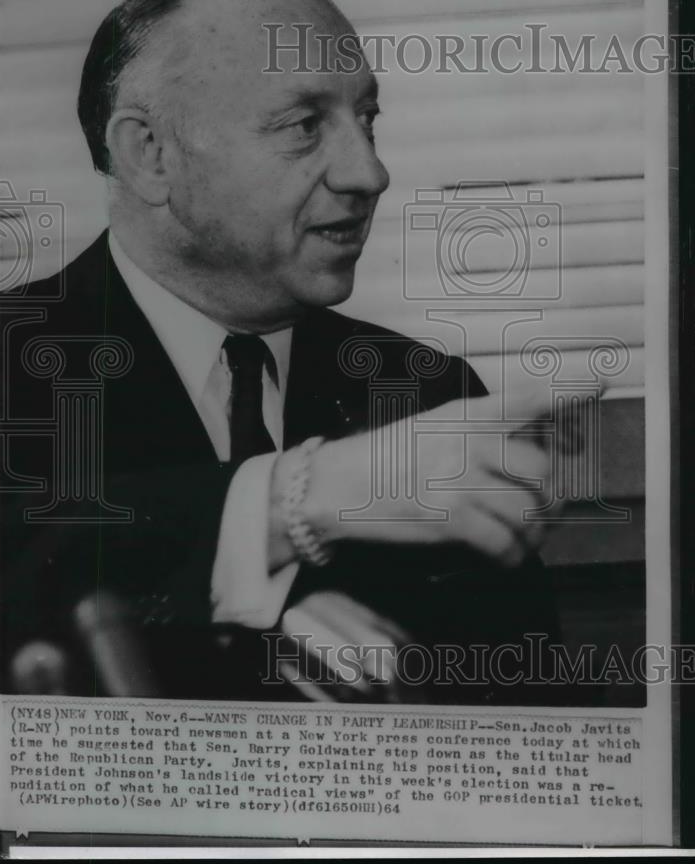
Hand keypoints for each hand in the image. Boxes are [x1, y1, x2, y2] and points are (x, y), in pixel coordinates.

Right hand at [303, 382, 598, 567]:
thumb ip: (482, 433)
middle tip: (548, 510)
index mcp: (468, 414)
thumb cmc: (387, 456)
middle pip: (544, 469)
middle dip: (554, 498)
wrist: (337, 484)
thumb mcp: (436, 426)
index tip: (601, 380)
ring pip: (529, 511)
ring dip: (536, 533)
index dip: (570, 388)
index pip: (528, 396)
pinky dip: (513, 557)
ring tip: (528, 538)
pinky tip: (506, 556)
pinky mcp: (448, 519)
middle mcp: (469, 441)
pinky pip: (504, 544)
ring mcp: (459, 479)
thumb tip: (534, 454)